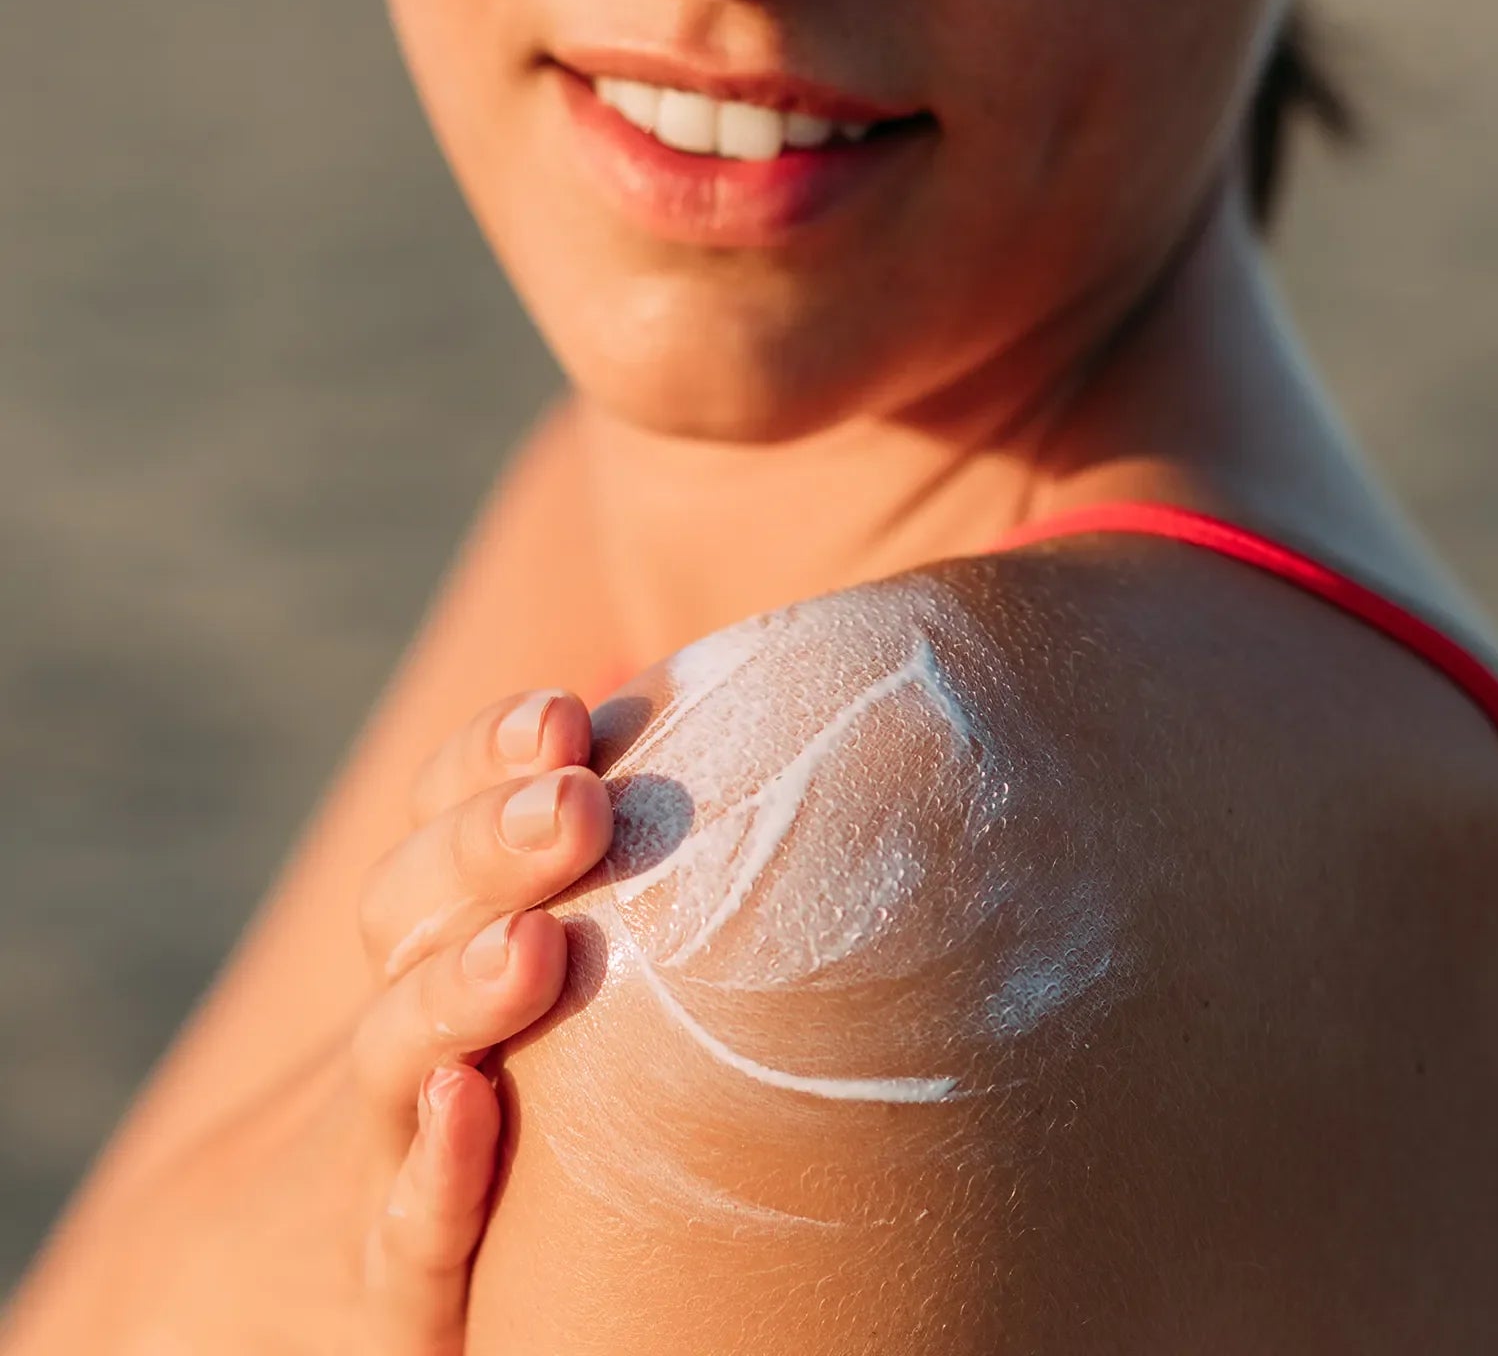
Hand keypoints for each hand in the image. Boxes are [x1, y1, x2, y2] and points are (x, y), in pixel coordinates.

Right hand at [67, 688, 613, 1355]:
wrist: (297, 1274)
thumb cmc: (473, 1085)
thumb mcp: (514, 970)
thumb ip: (592, 874)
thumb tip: (706, 727)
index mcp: (441, 933)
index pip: (443, 818)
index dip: (487, 761)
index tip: (561, 716)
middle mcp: (406, 1016)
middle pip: (415, 910)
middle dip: (489, 846)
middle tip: (574, 800)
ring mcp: (385, 1141)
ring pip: (395, 1051)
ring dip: (459, 989)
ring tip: (531, 945)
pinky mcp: (394, 1270)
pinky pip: (410, 1220)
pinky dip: (437, 1166)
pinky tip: (468, 1106)